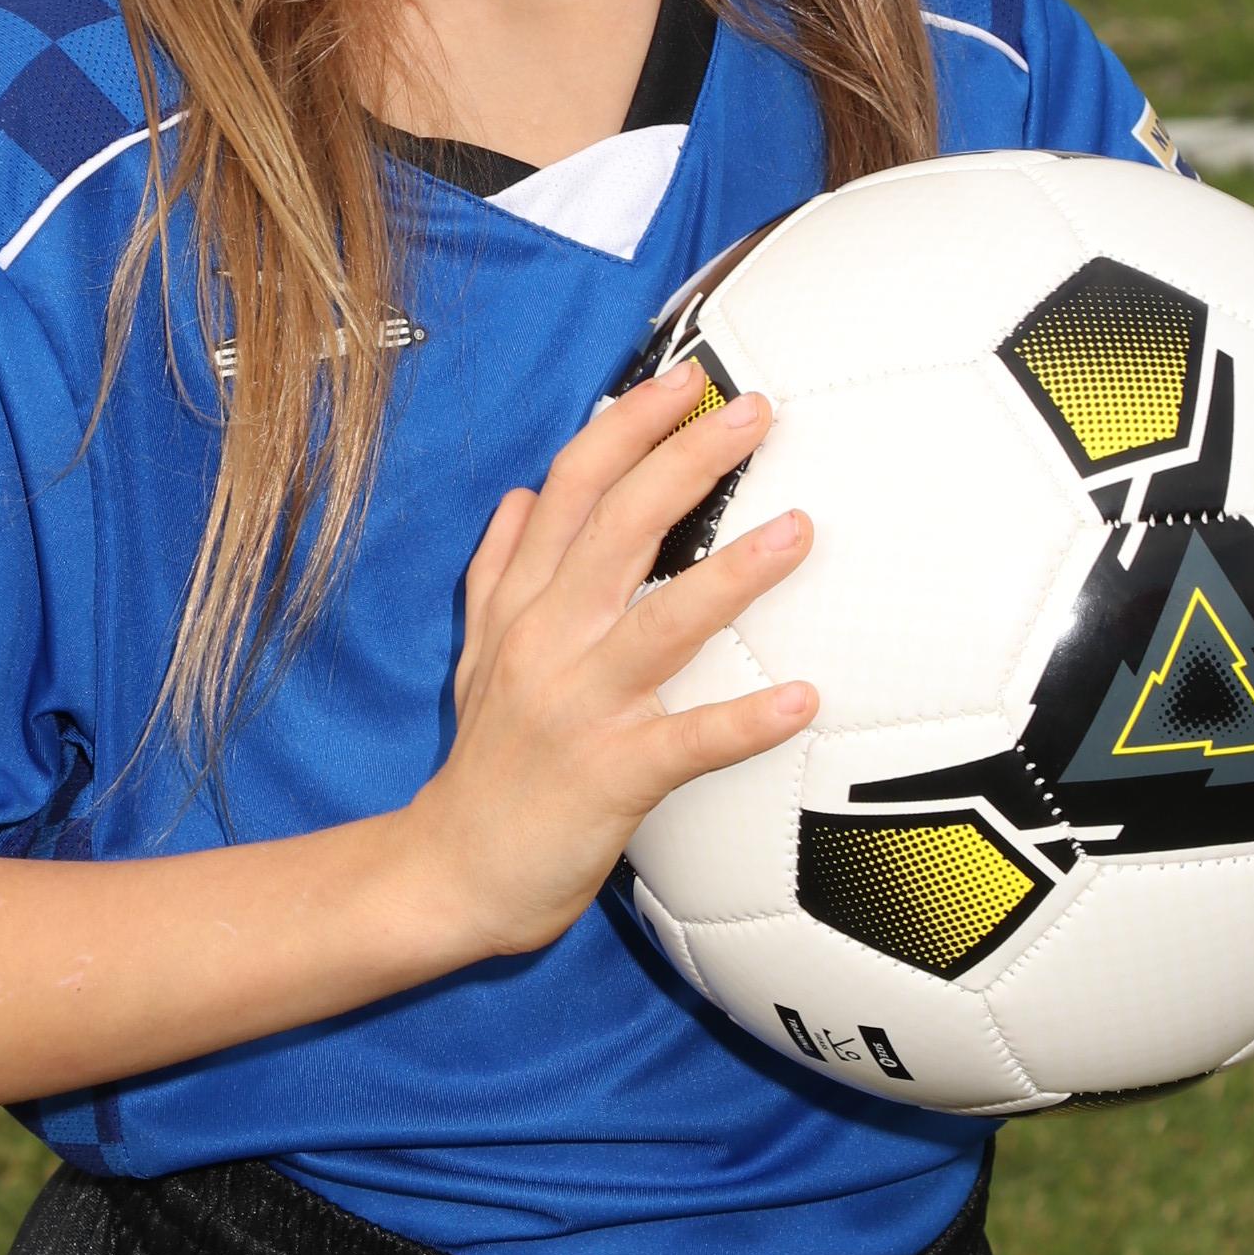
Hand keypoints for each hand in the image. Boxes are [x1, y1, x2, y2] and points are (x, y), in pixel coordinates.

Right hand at [404, 363, 815, 963]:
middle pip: (617, 529)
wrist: (449, 875)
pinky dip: (744, 722)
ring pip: (659, 624)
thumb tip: (518, 495)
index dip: (628, 427)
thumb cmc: (484, 767)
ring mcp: (577, 707)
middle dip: (686, 462)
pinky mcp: (609, 778)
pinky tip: (805, 699)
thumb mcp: (472, 656)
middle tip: (757, 412)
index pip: (572, 490)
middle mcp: (546, 641)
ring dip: (731, 574)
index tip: (686, 379)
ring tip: (801, 530)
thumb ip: (496, 572)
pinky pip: (687, 745)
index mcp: (522, 605)